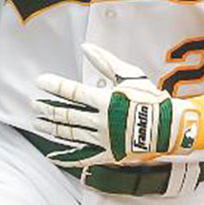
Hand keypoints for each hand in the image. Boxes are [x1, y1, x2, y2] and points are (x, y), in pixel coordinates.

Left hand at [33, 42, 193, 164]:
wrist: (170, 127)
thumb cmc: (150, 98)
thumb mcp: (129, 75)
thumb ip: (105, 61)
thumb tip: (85, 46)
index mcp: (105, 101)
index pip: (72, 92)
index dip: (54, 85)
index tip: (40, 81)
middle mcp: (101, 121)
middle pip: (67, 114)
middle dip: (48, 108)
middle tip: (34, 104)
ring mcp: (103, 140)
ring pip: (71, 134)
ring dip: (53, 127)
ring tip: (38, 123)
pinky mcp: (107, 154)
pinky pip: (82, 157)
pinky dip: (66, 157)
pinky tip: (51, 154)